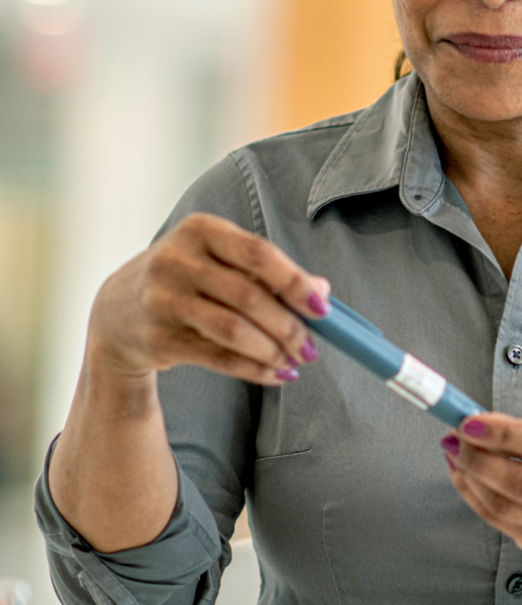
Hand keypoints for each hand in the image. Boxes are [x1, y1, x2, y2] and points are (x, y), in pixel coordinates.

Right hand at [87, 212, 330, 387]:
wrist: (116, 311)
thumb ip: (269, 271)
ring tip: (294, 362)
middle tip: (310, 347)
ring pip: (233, 330)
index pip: (259, 253)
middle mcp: (177, 260)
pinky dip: (253, 369)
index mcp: (201, 230)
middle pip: (248, 296)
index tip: (322, 308)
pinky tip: (275, 374)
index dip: (295, 282)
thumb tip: (321, 291)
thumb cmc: (187, 279)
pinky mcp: (157, 338)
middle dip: (288, 326)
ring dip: (272, 350)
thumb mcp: (220, 260)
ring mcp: (162, 299)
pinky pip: (217, 356)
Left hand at [441, 414, 521, 572]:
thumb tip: (484, 423)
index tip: (471, 420)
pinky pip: (498, 521)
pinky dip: (474, 495)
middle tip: (455, 437)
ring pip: (503, 507)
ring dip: (469, 477)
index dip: (505, 433)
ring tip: (453, 451)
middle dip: (478, 459)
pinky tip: (463, 475)